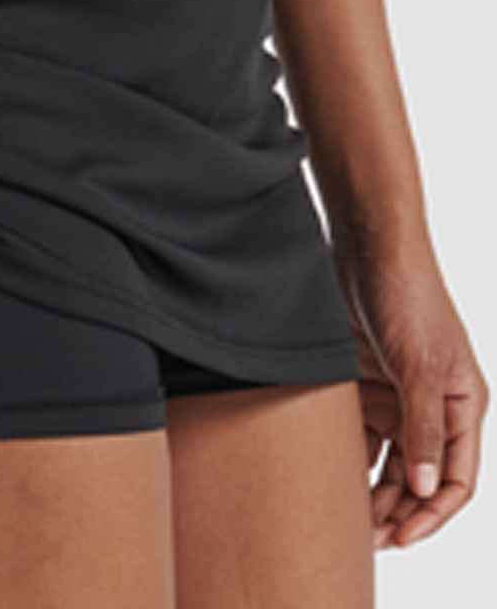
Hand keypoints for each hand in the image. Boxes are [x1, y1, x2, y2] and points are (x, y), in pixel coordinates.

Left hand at [335, 234, 489, 550]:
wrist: (367, 247)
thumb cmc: (408, 297)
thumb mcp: (420, 365)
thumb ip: (423, 427)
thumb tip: (423, 488)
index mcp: (462, 407)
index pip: (455, 479)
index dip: (430, 513)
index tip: (399, 537)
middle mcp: (431, 408)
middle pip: (415, 476)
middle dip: (393, 509)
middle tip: (362, 539)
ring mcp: (395, 395)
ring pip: (384, 459)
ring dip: (368, 490)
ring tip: (342, 519)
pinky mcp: (362, 382)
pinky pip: (356, 431)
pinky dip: (345, 456)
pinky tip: (324, 478)